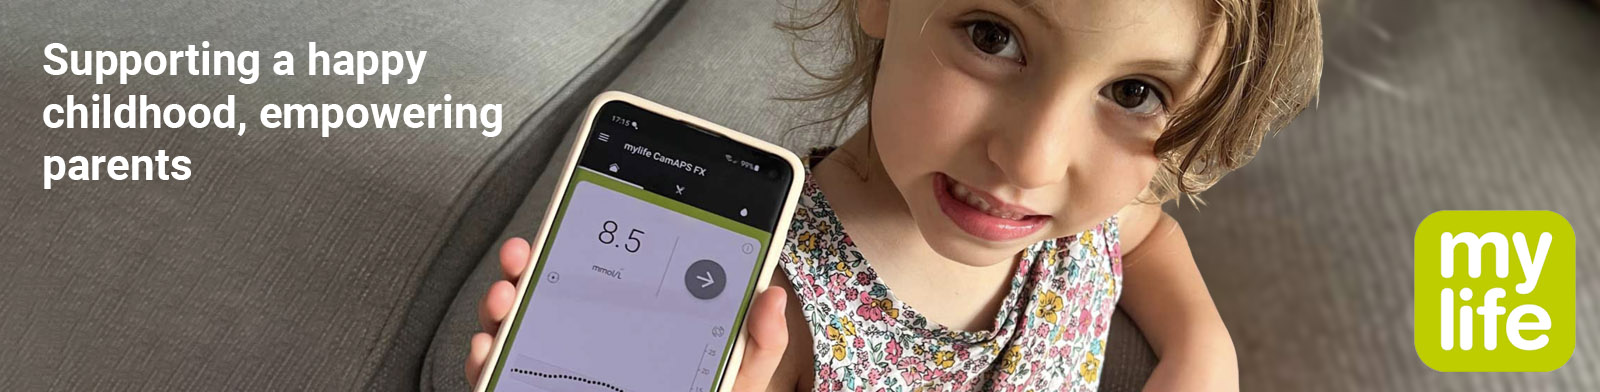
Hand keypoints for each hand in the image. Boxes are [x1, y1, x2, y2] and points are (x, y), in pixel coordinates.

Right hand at [465, 237, 790, 390]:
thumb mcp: (733, 381)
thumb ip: (754, 344)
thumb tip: (773, 295)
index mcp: (636, 327)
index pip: (604, 277)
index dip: (584, 244)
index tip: (572, 221)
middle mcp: (589, 342)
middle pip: (550, 295)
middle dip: (528, 268)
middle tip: (522, 255)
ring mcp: (558, 369)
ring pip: (518, 330)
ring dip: (501, 307)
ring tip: (503, 295)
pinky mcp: (534, 390)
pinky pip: (500, 377)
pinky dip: (484, 359)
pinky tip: (488, 347)